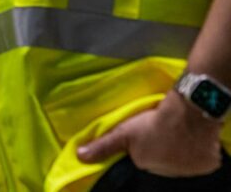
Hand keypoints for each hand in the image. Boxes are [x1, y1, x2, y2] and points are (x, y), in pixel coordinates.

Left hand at [76, 90, 222, 176]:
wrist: (186, 115)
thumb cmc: (153, 123)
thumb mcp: (123, 133)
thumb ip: (103, 146)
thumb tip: (80, 157)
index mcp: (146, 165)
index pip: (143, 158)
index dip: (144, 145)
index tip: (148, 134)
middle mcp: (168, 172)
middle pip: (161, 159)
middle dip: (161, 148)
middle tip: (162, 131)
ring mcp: (188, 169)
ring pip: (180, 159)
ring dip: (179, 149)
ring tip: (178, 132)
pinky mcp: (206, 164)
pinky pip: (201, 159)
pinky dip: (198, 151)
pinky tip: (193, 137)